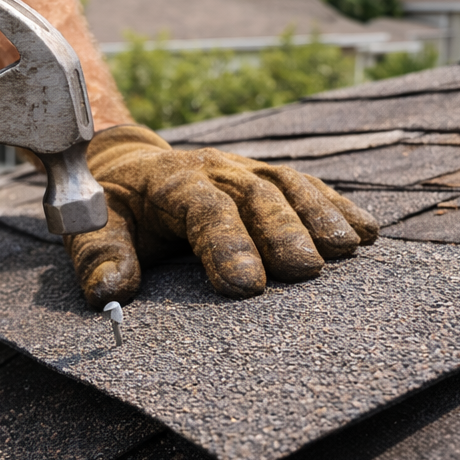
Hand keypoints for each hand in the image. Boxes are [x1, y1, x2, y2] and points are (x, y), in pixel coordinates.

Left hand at [66, 125, 378, 306]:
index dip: (225, 243)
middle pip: (254, 194)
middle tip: (305, 271)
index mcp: (169, 180)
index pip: (202, 207)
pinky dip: (338, 206)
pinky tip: (366, 233)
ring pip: (288, 185)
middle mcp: (214, 168)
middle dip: (282, 231)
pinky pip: (307, 186)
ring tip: (347, 249)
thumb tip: (111, 292)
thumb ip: (99, 255)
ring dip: (320, 215)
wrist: (129, 166)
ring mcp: (246, 169)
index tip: (245, 286)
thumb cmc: (114, 207)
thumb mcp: (92, 225)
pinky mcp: (268, 178)